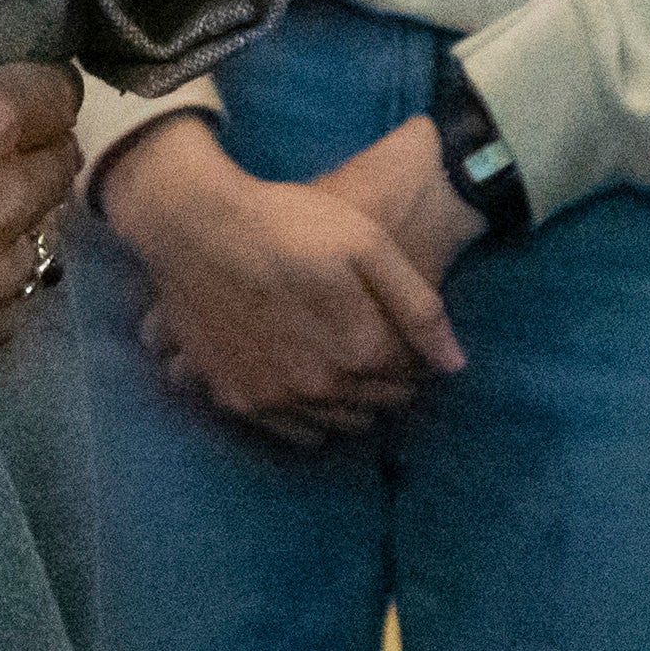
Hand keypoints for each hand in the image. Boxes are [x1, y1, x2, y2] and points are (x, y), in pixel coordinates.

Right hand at [99, 112, 462, 445]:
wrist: (195, 224)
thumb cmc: (288, 222)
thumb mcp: (367, 244)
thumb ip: (418, 306)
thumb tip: (454, 366)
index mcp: (358, 350)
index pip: (408, 375)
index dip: (411, 354)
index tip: (402, 332)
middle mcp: (318, 387)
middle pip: (373, 403)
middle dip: (384, 381)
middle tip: (374, 346)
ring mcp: (272, 398)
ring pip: (334, 421)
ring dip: (348, 401)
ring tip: (341, 361)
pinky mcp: (234, 398)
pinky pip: (288, 428)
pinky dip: (306, 415)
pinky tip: (304, 382)